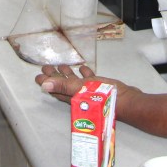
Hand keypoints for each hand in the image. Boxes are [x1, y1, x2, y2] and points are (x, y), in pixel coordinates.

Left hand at [36, 64, 166, 137]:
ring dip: (68, 74)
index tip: (37, 76)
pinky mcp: (101, 88)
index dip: (46, 83)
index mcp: (73, 97)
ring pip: (76, 82)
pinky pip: (89, 80)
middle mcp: (80, 96)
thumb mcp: (82, 89)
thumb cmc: (105, 96)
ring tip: (62, 65)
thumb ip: (64, 86)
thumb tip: (44, 85)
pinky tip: (83, 68)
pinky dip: (85, 74)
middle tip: (46, 67)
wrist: (129, 101)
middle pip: (64, 85)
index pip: (56, 89)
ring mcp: (90, 92)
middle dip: (55, 76)